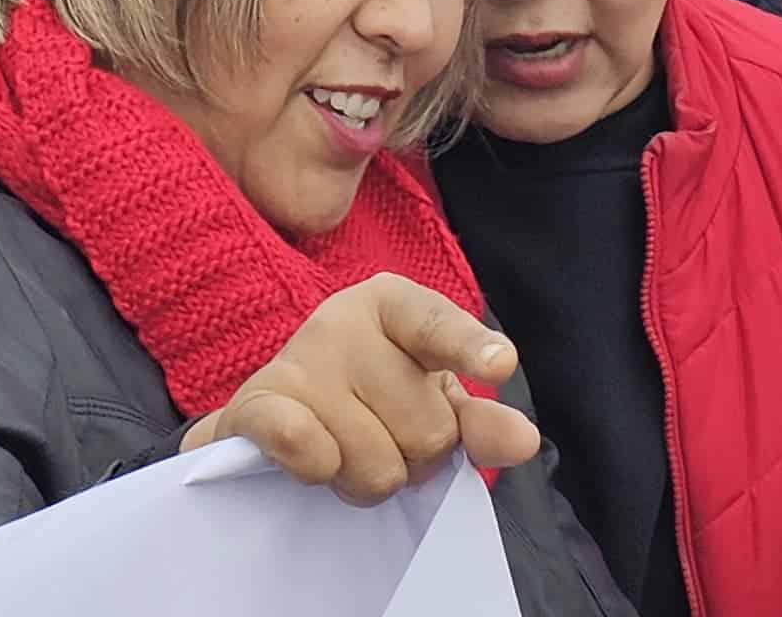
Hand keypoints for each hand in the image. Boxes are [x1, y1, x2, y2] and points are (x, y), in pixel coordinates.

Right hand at [182, 277, 540, 503]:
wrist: (280, 411)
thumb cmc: (374, 397)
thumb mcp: (433, 398)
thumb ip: (479, 420)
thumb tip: (523, 439)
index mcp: (395, 303)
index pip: (437, 326)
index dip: (470, 348)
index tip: (501, 364)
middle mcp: (344, 320)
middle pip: (428, 429)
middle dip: (416, 457)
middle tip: (387, 436)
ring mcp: (299, 359)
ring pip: (378, 466)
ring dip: (371, 478)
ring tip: (350, 449)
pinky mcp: (258, 402)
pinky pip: (308, 449)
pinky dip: (322, 468)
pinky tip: (316, 456)